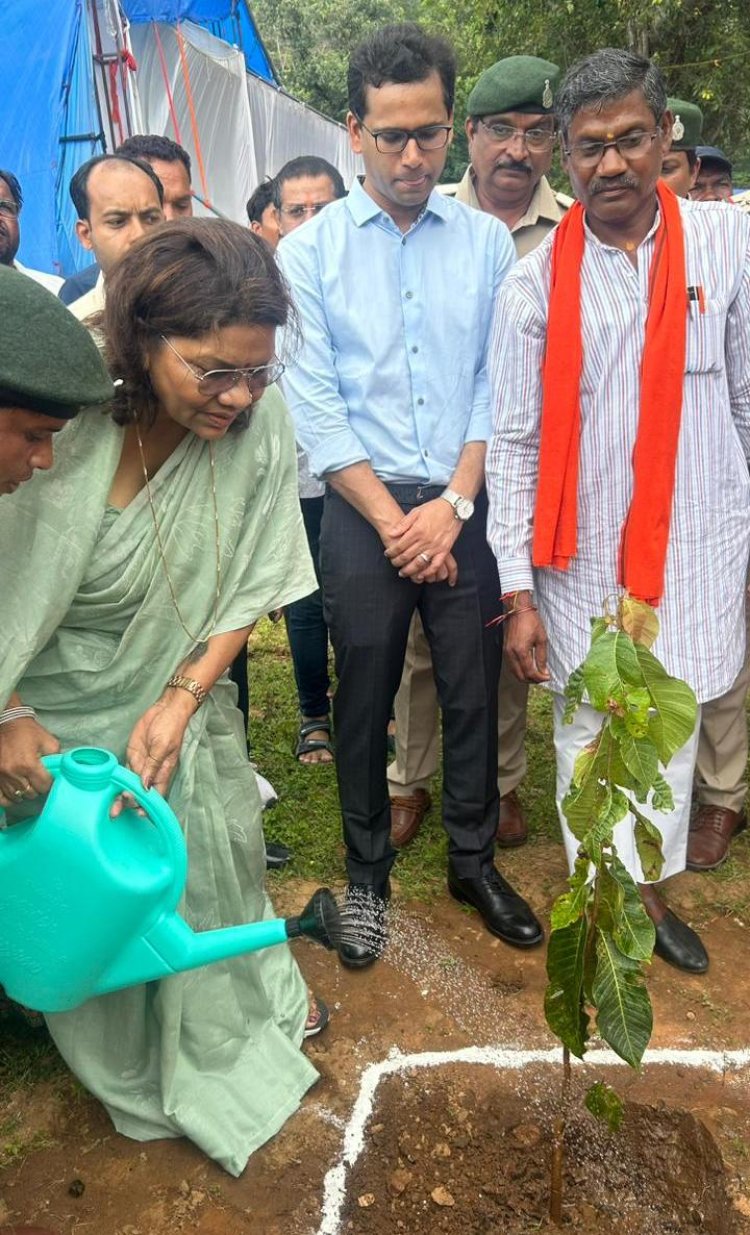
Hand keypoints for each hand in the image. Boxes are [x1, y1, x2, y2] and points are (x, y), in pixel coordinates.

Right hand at [0, 717, 59, 807]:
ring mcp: (2, 777)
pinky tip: (15, 793)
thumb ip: (56, 756)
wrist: (6, 722)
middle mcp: (14, 773)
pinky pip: (2, 798)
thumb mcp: (48, 740)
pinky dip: (9, 799)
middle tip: (39, 781)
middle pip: (31, 793)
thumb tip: (60, 769)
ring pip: (17, 796)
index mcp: (29, 764)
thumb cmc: (27, 731)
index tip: (49, 779)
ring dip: (25, 793)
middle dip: (37, 788)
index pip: (44, 786)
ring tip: (28, 785)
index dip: (49, 783)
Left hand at [122, 690, 195, 806]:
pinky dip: (117, 781)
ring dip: (120, 796)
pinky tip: (109, 790)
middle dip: (129, 804)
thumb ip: (153, 766)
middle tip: (115, 813)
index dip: (147, 805)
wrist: (165, 710)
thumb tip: (145, 786)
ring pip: (129, 784)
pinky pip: (124, 771)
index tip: (138, 814)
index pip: (155, 794)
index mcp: (162, 772)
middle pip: (139, 793)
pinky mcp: (132, 755)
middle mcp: (150, 772)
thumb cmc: (170, 727)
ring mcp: (140, 764)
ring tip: (111, 808)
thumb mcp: (162, 746)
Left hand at [383, 499, 460, 582]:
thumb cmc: (434, 508)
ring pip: (419, 563)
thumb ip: (403, 524)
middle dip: (397, 562)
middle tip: (393, 564)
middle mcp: (425, 541)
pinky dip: (428, 572)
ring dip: (409, 570)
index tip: (387, 554)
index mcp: (417, 531)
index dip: (391, 552)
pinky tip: (421, 575)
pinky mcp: (444, 551)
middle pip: (407, 556)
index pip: (400, 546)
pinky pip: (435, 565)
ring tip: (403, 573)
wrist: (454, 508)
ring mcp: (435, 547)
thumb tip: (391, 533)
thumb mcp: (416, 512)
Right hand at [504, 604, 550, 682]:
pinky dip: (519, 671)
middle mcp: (511, 654)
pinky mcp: (505, 650)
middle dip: (532, 680)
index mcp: (521, 651)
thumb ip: (542, 658)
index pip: (529, 672)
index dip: (539, 678)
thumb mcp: (541, 640)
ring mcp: (506, 652)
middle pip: (520, 676)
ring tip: (536, 674)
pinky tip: (527, 668)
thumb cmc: (531, 622)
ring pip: (515, 673)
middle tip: (542, 678)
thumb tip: (544, 672)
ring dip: (525, 676)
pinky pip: (511, 666)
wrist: (518, 610)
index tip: (548, 677)